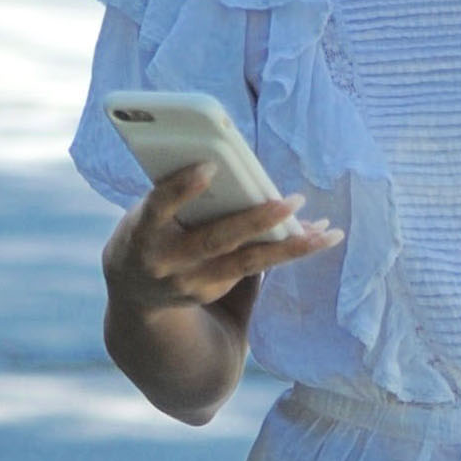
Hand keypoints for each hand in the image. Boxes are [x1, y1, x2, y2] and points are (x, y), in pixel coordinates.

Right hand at [105, 163, 340, 313]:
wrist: (134, 294)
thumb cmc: (149, 232)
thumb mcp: (147, 214)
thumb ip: (179, 198)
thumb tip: (232, 170)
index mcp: (142, 234)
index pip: (159, 208)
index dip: (181, 189)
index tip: (209, 166)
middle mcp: (168, 264)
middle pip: (215, 241)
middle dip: (255, 220)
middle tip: (292, 201)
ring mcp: (193, 284)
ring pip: (247, 263)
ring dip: (290, 246)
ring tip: (326, 232)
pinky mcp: (212, 291)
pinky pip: (255, 267)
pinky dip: (287, 249)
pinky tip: (317, 235)